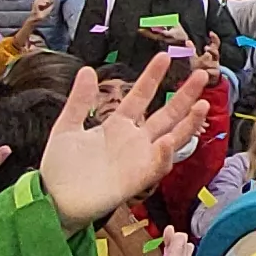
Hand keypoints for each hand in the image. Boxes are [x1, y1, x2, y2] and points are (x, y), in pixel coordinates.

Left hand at [38, 50, 212, 225]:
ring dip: (188, 123)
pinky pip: (156, 167)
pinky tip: (167, 141)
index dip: (152, 77)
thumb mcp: (67, 126)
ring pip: (172, 139)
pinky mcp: (137, 180)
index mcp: (117, 127)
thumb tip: (87, 70)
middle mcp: (134, 142)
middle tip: (201, 75)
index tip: (165, 56)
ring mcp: (138, 160)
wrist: (53, 199)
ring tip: (203, 105)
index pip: (140, 97)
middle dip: (185, 96)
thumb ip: (79, 100)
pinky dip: (163, 155)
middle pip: (166, 115)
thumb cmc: (60, 168)